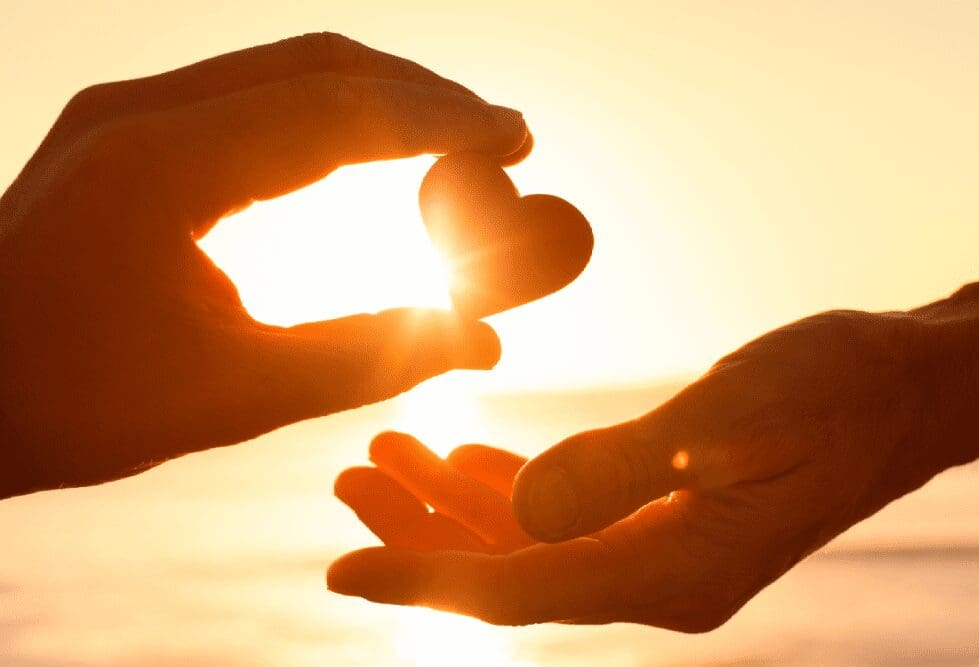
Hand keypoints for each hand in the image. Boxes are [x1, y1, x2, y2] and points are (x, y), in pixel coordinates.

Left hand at [0, 33, 528, 496]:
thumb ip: (365, 359)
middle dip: (420, 94)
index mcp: (163, 166)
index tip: (514, 135)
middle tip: (498, 133)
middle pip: (317, 65)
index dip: (439, 120)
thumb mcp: (230, 396)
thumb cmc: (67, 403)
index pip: (337, 111)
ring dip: (376, 95)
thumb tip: (480, 342)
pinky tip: (362, 144)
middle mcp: (140, 112)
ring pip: (282, 70)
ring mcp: (124, 112)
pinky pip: (246, 93)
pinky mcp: (121, 131)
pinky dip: (323, 111)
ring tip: (450, 135)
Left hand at [329, 310, 976, 629]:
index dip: (424, 577)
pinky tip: (459, 462)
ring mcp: (658, 550)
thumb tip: (523, 515)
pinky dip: (504, 491)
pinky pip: (563, 520)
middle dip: (420, 532)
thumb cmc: (832, 392)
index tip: (341, 566)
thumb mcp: (724, 422)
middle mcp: (657, 577)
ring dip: (451, 503)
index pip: (520, 589)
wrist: (900, 387)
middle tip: (348, 478)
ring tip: (384, 455)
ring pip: (527, 543)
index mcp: (671, 571)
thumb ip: (618, 470)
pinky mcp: (660, 516)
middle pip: (508, 570)